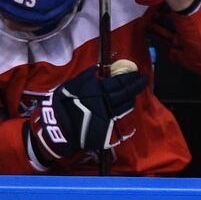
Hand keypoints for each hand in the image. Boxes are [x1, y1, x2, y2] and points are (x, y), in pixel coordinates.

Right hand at [28, 63, 147, 164]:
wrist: (60, 127)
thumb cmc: (65, 102)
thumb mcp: (73, 84)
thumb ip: (87, 76)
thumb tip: (98, 68)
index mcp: (100, 91)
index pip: (122, 82)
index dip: (133, 78)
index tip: (141, 74)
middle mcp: (108, 104)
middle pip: (128, 95)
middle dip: (136, 88)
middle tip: (140, 82)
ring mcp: (111, 118)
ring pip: (127, 108)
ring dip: (130, 101)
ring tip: (130, 97)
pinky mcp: (110, 130)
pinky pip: (124, 123)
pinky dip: (126, 116)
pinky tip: (125, 112)